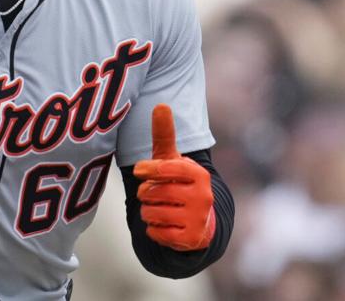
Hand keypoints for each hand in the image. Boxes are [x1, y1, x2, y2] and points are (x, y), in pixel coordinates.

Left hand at [132, 104, 214, 250]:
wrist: (198, 221)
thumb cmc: (179, 184)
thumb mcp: (172, 160)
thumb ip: (164, 135)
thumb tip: (161, 105)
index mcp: (198, 174)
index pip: (163, 168)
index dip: (147, 170)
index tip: (141, 171)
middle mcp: (203, 197)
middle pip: (152, 193)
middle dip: (146, 194)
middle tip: (156, 194)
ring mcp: (198, 219)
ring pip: (151, 213)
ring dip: (148, 212)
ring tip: (160, 208)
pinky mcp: (190, 240)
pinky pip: (155, 233)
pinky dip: (153, 229)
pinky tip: (164, 225)